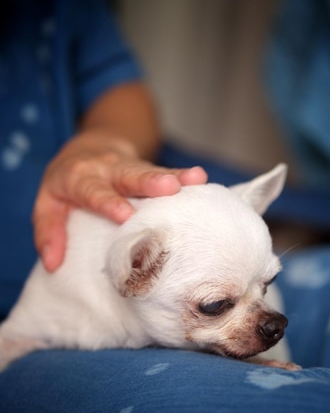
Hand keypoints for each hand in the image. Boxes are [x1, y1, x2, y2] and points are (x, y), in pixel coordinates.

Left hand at [32, 130, 206, 271]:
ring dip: (174, 176)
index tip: (125, 215)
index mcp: (79, 178)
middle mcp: (107, 170)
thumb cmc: (66, 184)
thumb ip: (48, 232)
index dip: (109, 202)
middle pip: (129, 175)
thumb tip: (52, 264)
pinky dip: (183, 176)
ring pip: (151, 171)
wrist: (88, 147)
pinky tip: (200, 178)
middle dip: (150, 182)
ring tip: (196, 178)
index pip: (94, 191)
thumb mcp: (47, 203)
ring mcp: (130, 168)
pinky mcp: (148, 171)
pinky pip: (166, 174)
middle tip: (170, 187)